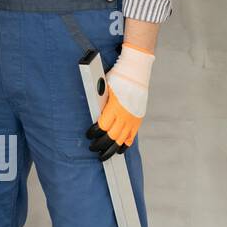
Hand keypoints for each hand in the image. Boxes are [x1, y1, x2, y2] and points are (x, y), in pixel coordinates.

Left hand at [86, 43, 152, 160]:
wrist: (135, 71)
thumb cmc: (118, 77)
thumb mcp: (105, 88)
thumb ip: (100, 102)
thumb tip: (93, 111)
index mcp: (115, 107)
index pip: (103, 126)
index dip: (95, 133)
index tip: (89, 136)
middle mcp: (125, 115)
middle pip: (112, 136)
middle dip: (101, 144)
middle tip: (93, 148)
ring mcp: (133, 118)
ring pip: (122, 139)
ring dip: (112, 148)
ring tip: (104, 155)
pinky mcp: (138, 119)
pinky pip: (132, 136)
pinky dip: (125, 144)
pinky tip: (119, 150)